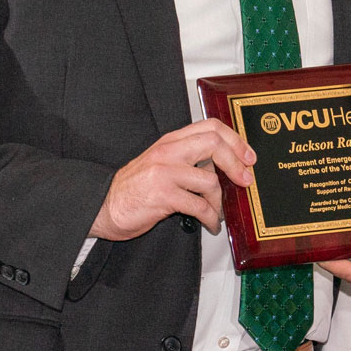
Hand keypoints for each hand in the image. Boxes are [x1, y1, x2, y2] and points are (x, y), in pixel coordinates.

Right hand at [91, 120, 254, 239]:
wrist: (103, 205)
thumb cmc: (135, 189)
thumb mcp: (162, 164)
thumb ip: (189, 160)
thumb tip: (223, 167)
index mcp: (170, 141)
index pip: (210, 127)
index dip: (235, 140)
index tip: (248, 156)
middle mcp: (168, 151)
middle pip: (214, 144)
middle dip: (237, 164)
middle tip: (246, 180)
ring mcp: (164, 172)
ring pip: (209, 180)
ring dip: (219, 202)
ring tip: (216, 212)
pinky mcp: (162, 195)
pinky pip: (199, 206)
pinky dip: (210, 218)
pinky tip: (209, 223)